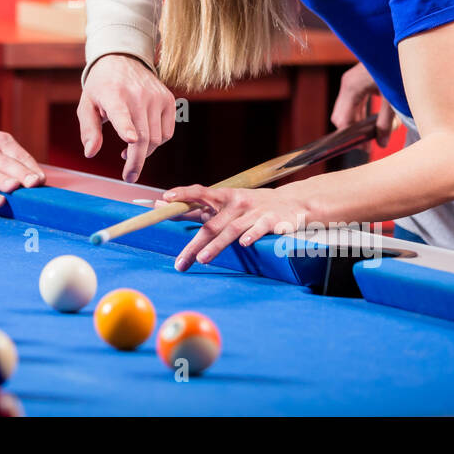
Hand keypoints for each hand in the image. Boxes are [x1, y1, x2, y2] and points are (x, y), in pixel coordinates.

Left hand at [78, 54, 175, 182]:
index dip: (126, 127)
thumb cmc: (101, 87)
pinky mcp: (169, 100)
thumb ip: (89, 130)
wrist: (123, 59)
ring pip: (156, 139)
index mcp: (113, 94)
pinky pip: (167, 133)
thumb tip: (91, 153)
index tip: (130, 139)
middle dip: (136, 162)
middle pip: (142, 137)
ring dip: (144, 153)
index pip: (121, 112)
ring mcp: (156, 97)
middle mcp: (137, 94)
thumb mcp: (87, 105)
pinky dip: (156, 143)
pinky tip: (142, 139)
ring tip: (128, 152)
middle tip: (129, 177)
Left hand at [161, 184, 309, 270]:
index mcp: (223, 197)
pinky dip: (252, 236)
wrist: (291, 203)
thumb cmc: (249, 206)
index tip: (165, 199)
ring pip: (232, 230)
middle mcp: (236, 203)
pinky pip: (260, 229)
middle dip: (194, 244)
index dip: (183, 194)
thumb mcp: (225, 204)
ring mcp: (254, 211)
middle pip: (211, 224)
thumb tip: (163, 204)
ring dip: (216, 245)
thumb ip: (197, 208)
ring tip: (203, 259)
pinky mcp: (272, 220)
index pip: (199, 192)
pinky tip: (243, 245)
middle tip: (180, 262)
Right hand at [332, 62, 397, 146]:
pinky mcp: (357, 81)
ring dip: (357, 124)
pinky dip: (360, 114)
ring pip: (347, 110)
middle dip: (352, 133)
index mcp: (352, 87)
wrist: (400, 43)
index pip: (342, 120)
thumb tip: (381, 143)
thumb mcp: (392, 98)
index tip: (361, 149)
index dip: (349, 137)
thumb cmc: (396, 67)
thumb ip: (386, 122)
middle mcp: (347, 84)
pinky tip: (372, 122)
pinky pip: (353, 103)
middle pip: (341, 117)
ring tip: (370, 138)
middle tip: (367, 147)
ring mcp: (351, 82)